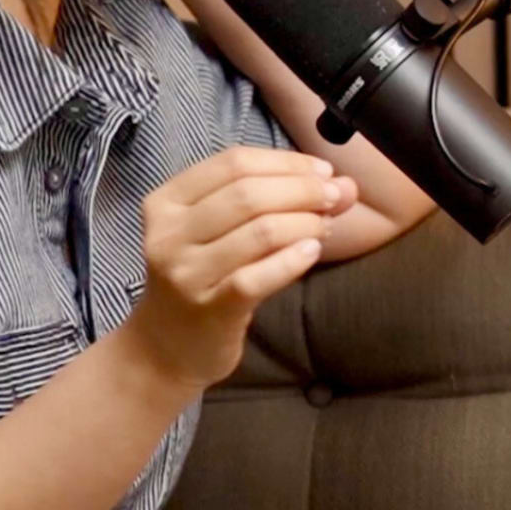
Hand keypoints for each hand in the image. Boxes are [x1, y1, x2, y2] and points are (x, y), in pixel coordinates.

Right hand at [119, 147, 355, 386]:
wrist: (166, 347)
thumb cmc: (204, 278)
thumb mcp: (223, 232)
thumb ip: (275, 199)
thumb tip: (344, 184)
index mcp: (166, 202)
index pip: (234, 162)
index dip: (287, 163)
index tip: (323, 171)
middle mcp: (168, 234)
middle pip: (248, 194)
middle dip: (302, 190)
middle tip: (334, 198)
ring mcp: (185, 273)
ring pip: (259, 231)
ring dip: (305, 223)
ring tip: (325, 227)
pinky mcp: (208, 308)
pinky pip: (257, 277)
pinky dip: (292, 259)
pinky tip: (312, 252)